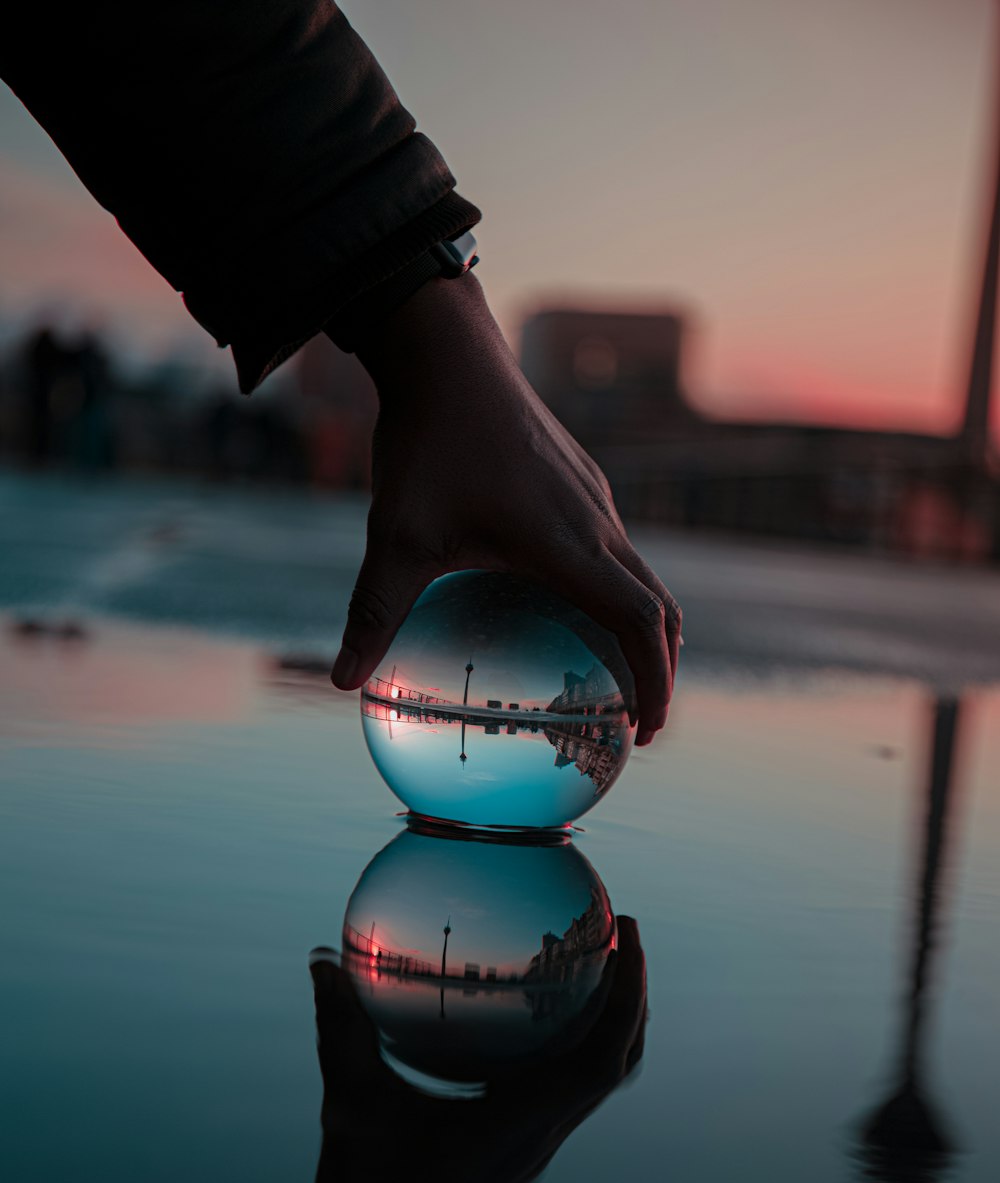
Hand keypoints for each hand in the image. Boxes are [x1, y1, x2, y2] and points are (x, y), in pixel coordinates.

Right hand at [293, 916, 647, 1182]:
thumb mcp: (349, 1104)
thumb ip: (340, 1030)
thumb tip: (321, 960)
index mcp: (517, 1126)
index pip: (599, 1061)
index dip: (626, 999)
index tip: (628, 936)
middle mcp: (539, 1139)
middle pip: (615, 1065)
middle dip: (631, 998)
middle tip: (623, 932)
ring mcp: (533, 1151)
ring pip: (595, 1085)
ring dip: (608, 1027)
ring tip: (596, 969)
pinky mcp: (518, 1155)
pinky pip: (565, 1095)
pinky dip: (571, 1050)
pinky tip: (534, 1019)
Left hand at [331, 276, 680, 744]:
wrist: (447, 350)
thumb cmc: (426, 441)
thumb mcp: (396, 536)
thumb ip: (375, 612)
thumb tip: (345, 682)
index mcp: (569, 544)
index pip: (640, 623)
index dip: (657, 680)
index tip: (649, 730)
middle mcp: (596, 521)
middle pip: (660, 606)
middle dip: (662, 667)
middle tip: (639, 720)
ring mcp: (593, 497)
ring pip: (641, 574)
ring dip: (642, 627)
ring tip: (616, 670)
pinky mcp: (579, 479)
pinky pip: (616, 547)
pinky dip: (617, 589)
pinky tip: (568, 601)